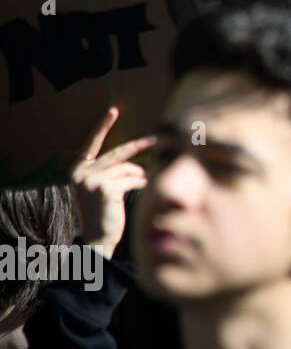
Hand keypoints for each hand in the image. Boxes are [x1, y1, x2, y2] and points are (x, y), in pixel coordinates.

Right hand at [70, 107, 154, 255]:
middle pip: (117, 153)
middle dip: (138, 146)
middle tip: (156, 139)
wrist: (97, 238)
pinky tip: (144, 187)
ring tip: (144, 182)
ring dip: (141, 174)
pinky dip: (141, 182)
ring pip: (128, 168)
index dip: (102, 126)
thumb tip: (139, 159)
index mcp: (77, 170)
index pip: (90, 144)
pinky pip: (133, 179)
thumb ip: (113, 170)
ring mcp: (93, 180)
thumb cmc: (103, 212)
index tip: (113, 110)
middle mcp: (82, 172)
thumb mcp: (102, 187)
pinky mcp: (106, 188)